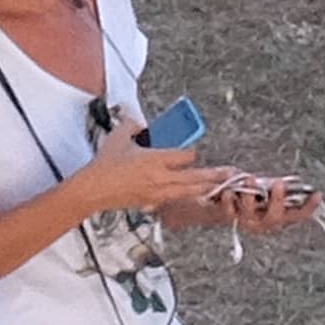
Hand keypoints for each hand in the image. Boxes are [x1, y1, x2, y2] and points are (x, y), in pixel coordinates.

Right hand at [75, 118, 230, 214]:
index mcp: (156, 159)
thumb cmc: (104, 165)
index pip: (185, 155)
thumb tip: (140, 123)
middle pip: (195, 177)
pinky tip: (193, 196)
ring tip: (220, 187)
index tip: (192, 150)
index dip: (191, 152)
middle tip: (230, 173)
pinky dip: (186, 197)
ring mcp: (158, 193)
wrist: (93, 190)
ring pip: (189, 192)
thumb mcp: (119, 137)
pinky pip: (175, 199)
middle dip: (214, 175)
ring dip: (205, 188)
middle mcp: (161, 177)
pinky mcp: (152, 202)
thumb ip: (133, 126)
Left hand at [233, 176, 323, 234]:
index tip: (317, 195)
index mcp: (277, 216)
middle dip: (278, 200)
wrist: (218, 204)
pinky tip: (227, 191)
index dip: (309, 207)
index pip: (297, 215)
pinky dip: (228, 200)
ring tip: (249, 179)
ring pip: (250, 212)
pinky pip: (228, 211)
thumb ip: (274, 186)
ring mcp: (245, 221)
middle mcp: (263, 222)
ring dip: (250, 195)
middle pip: (275, 217)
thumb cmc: (245, 194)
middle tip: (279, 183)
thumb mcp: (264, 188)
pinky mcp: (227, 217)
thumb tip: (284, 183)